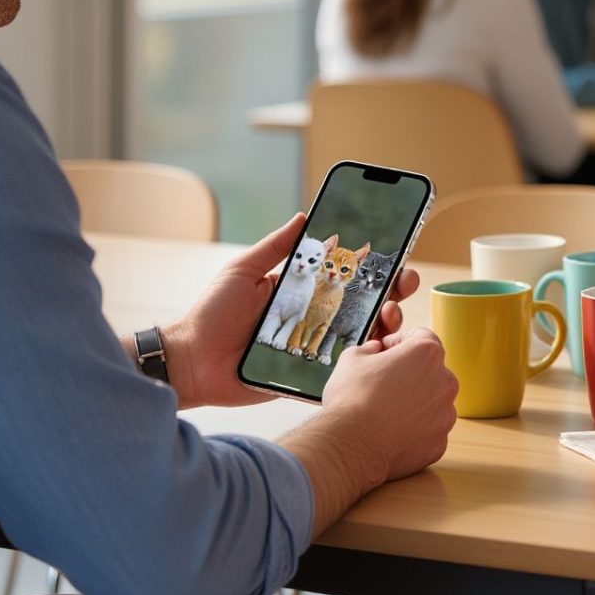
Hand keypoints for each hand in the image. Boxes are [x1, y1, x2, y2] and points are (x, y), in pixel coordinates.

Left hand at [160, 212, 423, 409]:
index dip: (375, 268)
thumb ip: (275, 247)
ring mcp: (315, 349)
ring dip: (385, 327)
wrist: (192, 361)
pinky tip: (378, 354)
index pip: (347, 276)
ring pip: (363, 339)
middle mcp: (314, 319)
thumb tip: (304, 216)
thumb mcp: (243, 271)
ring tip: (389, 318)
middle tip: (402, 285)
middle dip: (392, 294)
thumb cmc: (212, 313)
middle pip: (365, 306)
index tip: (396, 257)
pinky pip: (344, 373)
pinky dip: (366, 366)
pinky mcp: (309, 378)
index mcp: (303, 292)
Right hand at [321, 328, 459, 479]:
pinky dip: (414, 430)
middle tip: (382, 384)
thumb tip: (374, 351)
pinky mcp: (439, 442)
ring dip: (414, 403)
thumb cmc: (352, 400)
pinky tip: (391, 432)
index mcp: (426, 354)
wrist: (352, 446)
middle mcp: (444, 382)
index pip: (420, 337)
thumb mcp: (352, 359)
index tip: (385, 352)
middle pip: (430, 371)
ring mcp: (445, 415)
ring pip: (432, 402)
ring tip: (385, 412)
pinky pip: (429, 430)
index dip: (399, 342)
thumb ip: (368, 349)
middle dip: (409, 374)